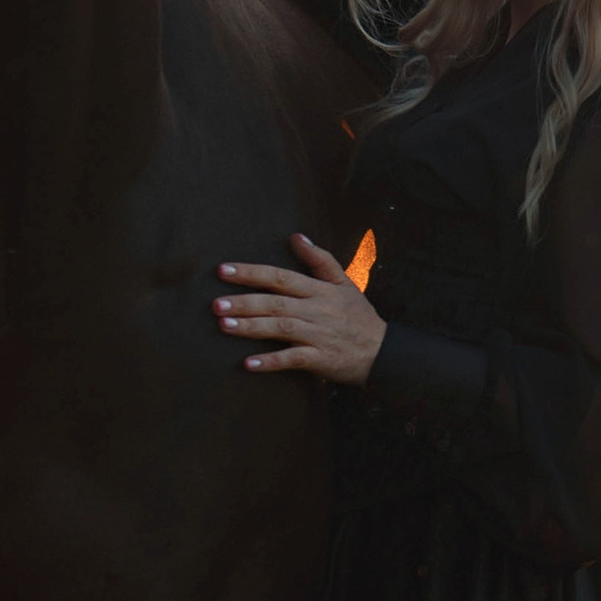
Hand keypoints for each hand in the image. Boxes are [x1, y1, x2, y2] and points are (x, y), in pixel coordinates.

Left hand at [215, 235, 385, 382]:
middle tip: (216, 303)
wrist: (383, 351)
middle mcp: (318, 310)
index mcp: (320, 290)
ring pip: (281, 328)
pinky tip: (249, 364)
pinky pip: (293, 359)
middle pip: (276, 302)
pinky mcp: (322, 359)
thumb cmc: (358, 316)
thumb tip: (296, 236)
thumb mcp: (344, 282)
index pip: (281, 277)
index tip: (224, 270)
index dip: (252, 272)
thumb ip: (319, 259)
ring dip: (252, 328)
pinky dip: (271, 361)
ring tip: (224, 326)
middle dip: (245, 302)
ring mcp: (319, 335)